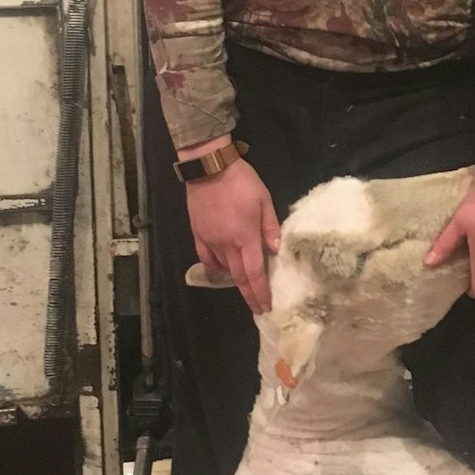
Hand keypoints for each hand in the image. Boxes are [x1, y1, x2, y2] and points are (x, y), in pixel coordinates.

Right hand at [181, 141, 279, 313]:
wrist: (209, 168)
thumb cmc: (242, 182)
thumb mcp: (264, 200)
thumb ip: (270, 227)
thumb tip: (276, 250)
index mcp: (246, 237)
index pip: (254, 273)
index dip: (260, 292)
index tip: (266, 307)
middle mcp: (227, 245)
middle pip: (238, 277)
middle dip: (249, 294)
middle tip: (258, 307)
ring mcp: (210, 241)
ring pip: (223, 269)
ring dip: (235, 280)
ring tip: (245, 287)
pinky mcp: (198, 235)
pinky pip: (207, 259)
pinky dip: (216, 267)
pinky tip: (223, 268)